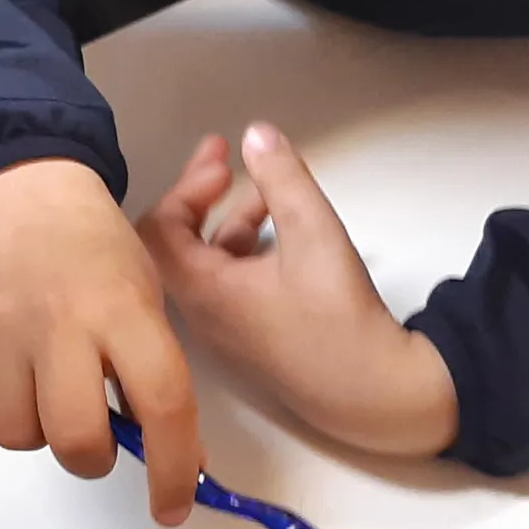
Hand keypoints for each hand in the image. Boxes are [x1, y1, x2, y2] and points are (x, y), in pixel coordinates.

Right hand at [0, 158, 202, 524]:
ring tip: (42, 386)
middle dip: (92, 456)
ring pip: (15, 433)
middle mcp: (58, 320)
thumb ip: (154, 373)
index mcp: (123, 308)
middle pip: (75, 439)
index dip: (173, 469)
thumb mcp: (143, 297)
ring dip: (36, 427)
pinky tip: (3, 369)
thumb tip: (169, 460)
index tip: (172, 506)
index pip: (161, 404)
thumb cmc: (95, 251)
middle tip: (94, 434)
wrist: (19, 187)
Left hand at [138, 125, 458, 459]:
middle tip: (227, 158)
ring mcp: (226, 332)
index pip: (158, 228)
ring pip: (209, 263)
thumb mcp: (313, 230)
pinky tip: (283, 234)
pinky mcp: (252, 342)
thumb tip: (255, 133)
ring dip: (231, 220)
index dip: (185, 185)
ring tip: (267, 191)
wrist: (371, 395)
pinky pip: (231, 285)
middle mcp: (201, 314)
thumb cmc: (337, 315)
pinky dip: (246, 250)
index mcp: (201, 290)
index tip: (223, 161)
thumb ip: (282, 176)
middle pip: (177, 243)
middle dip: (202, 195)